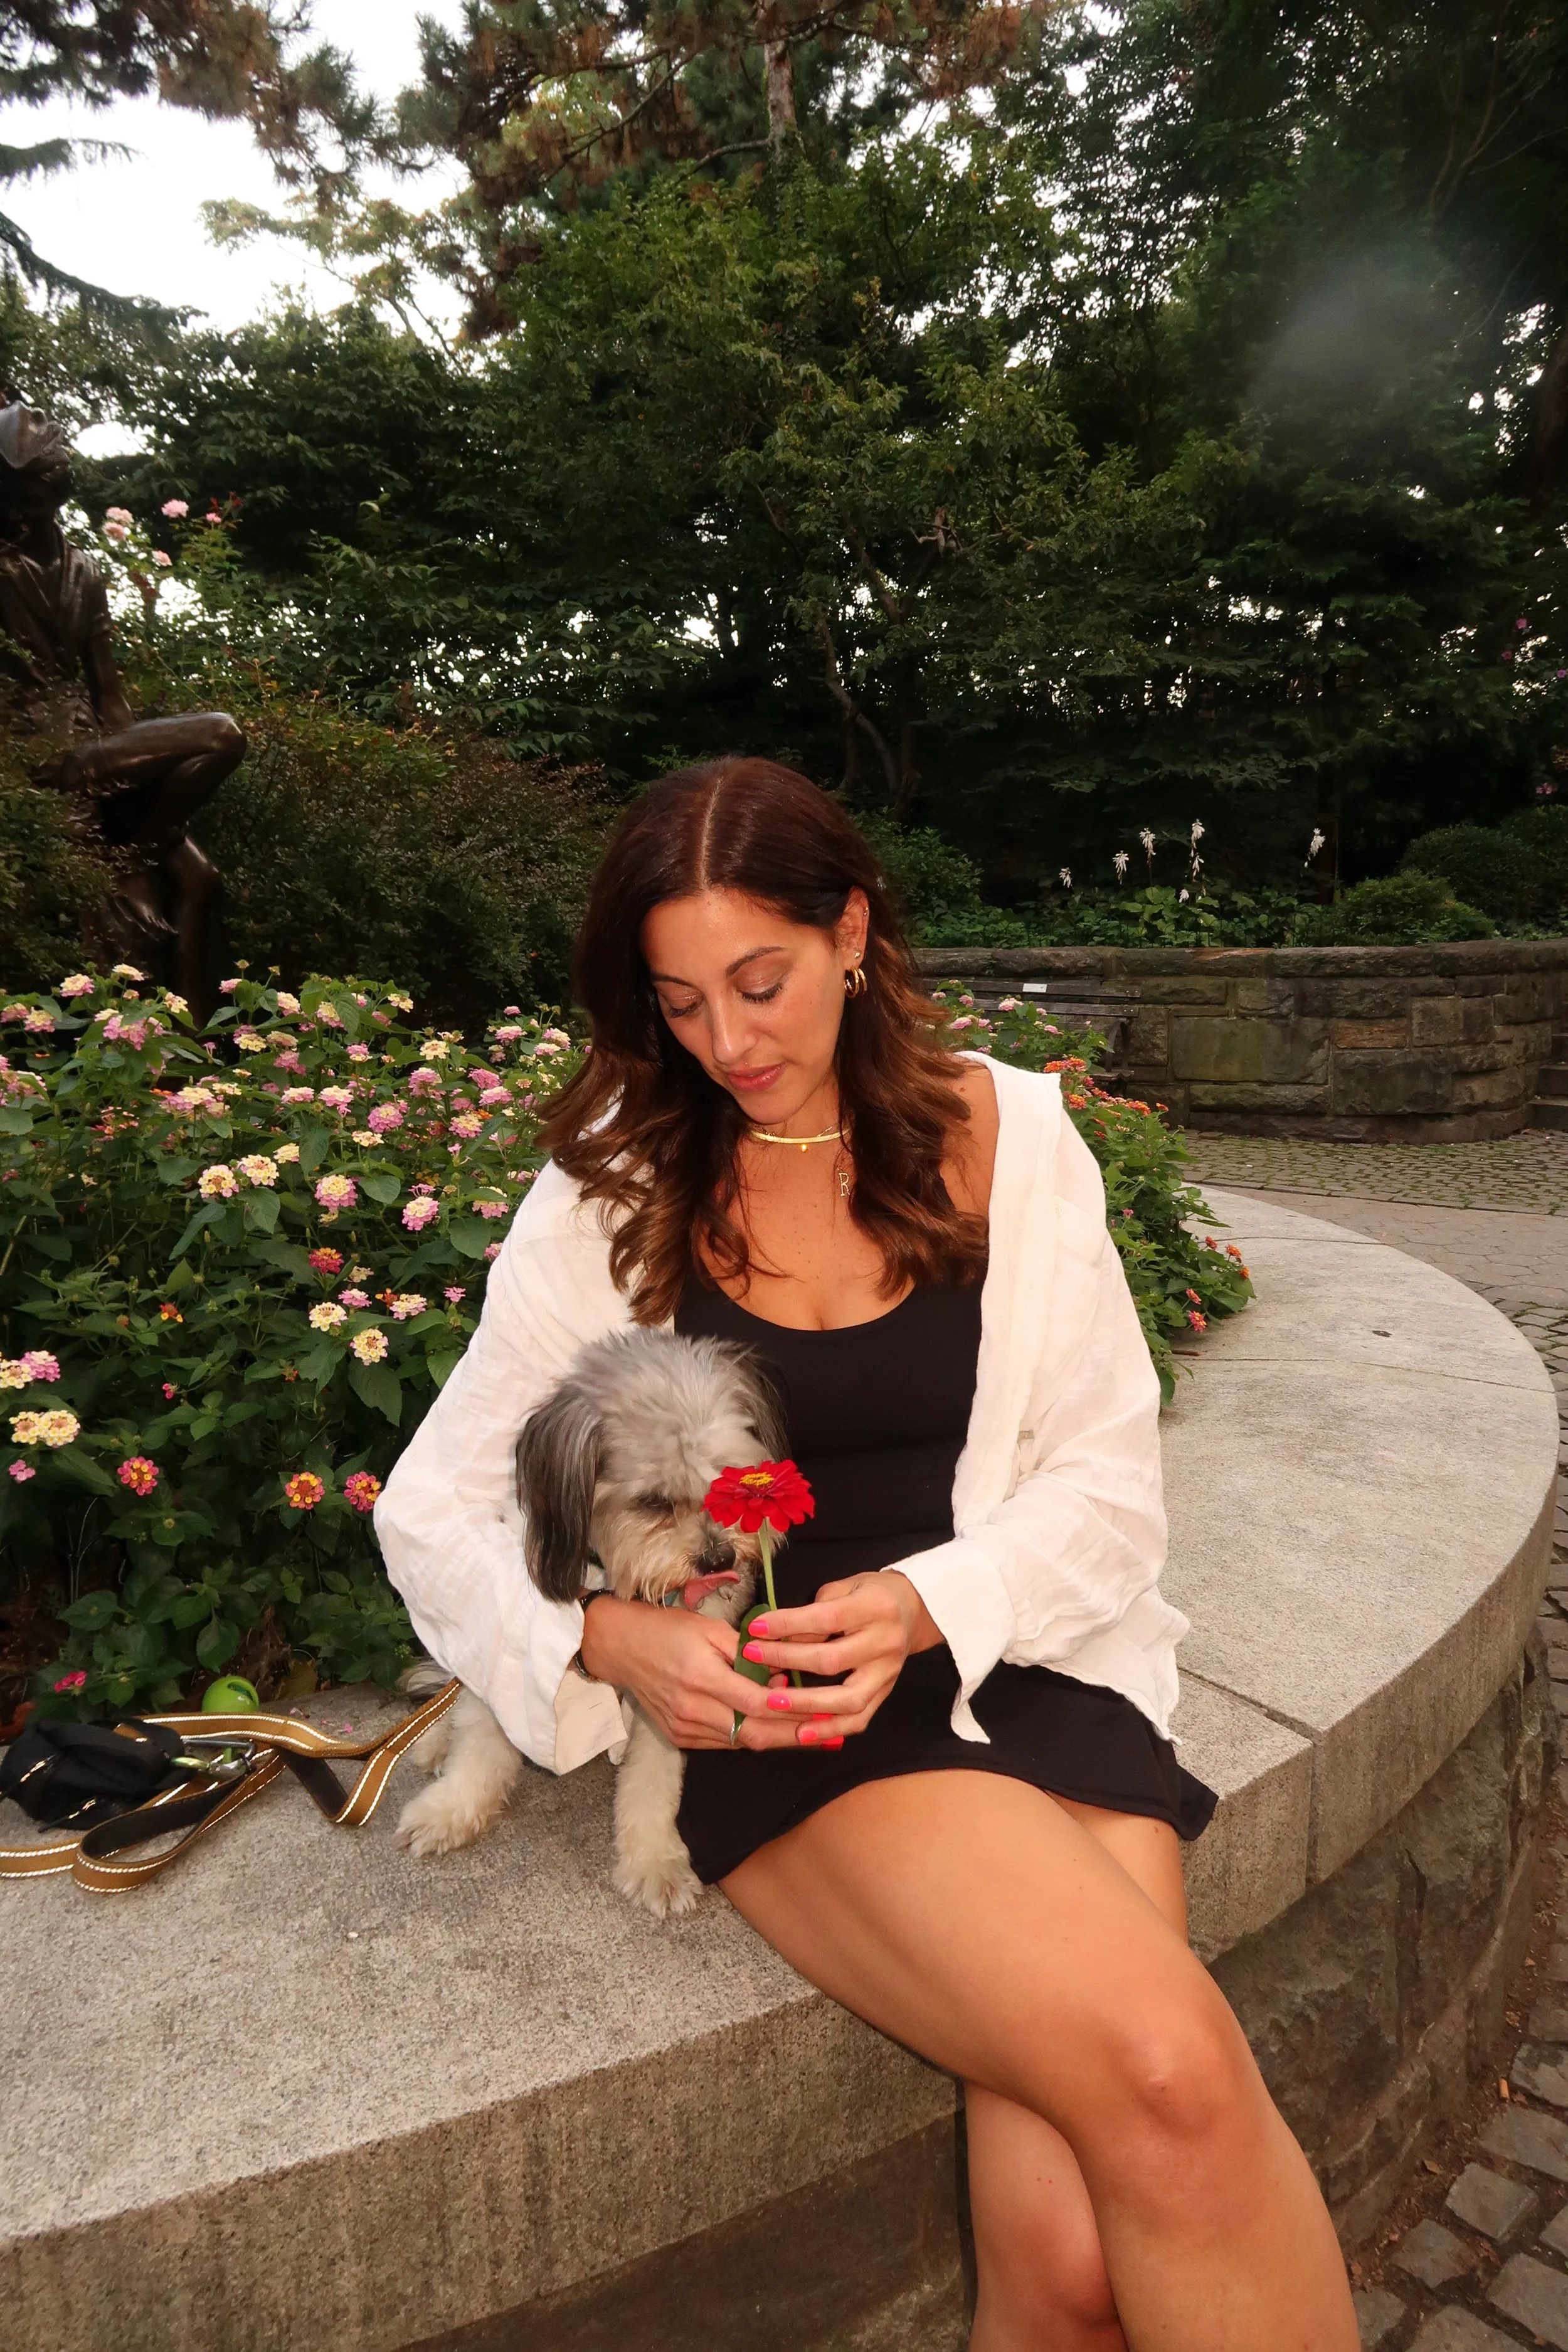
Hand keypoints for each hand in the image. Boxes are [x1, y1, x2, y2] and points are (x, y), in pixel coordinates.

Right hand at [577, 1594, 823, 1751]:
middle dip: (793, 1736)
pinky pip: (723, 1744)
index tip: (822, 1708)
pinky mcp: (679, 1736)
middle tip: (828, 1733)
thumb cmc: (667, 1629)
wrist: (619, 1646)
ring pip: (739, 1743)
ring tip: (810, 1734)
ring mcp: (684, 1727)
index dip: (791, 1709)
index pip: (755, 1702)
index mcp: (701, 1676)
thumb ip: (745, 1653)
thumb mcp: (708, 1628)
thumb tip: (779, 1675)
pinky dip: (749, 1738)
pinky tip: (772, 1731)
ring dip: (775, 1740)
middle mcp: (692, 1708)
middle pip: (752, 1733)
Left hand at [735, 1571, 942, 1744]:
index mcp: (876, 1607)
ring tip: (771, 1702)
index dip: (787, 1625)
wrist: (913, 1609)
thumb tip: (778, 1637)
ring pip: (847, 1699)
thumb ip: (815, 1609)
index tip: (755, 1628)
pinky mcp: (885, 1693)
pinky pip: (859, 1720)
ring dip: (806, 1703)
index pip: (826, 1619)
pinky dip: (830, 1729)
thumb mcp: (845, 1586)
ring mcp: (888, 1673)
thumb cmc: (869, 1594)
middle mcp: (886, 1643)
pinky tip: (802, 1732)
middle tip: (752, 1658)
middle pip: (831, 1660)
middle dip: (786, 1660)